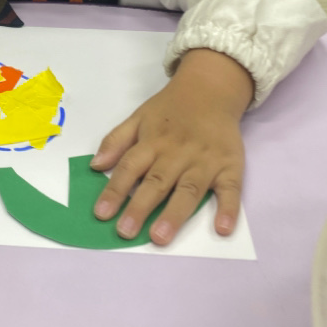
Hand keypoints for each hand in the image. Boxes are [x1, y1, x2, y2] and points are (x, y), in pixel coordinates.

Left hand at [91, 49, 252, 245]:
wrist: (211, 89)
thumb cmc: (170, 110)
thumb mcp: (138, 117)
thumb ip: (116, 140)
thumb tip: (95, 165)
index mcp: (153, 141)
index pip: (130, 167)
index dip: (115, 190)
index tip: (101, 214)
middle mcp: (178, 153)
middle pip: (157, 182)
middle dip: (140, 207)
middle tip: (126, 232)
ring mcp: (205, 161)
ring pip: (189, 190)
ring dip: (175, 214)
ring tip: (160, 237)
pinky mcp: (230, 167)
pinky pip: (231, 190)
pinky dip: (229, 209)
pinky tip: (222, 228)